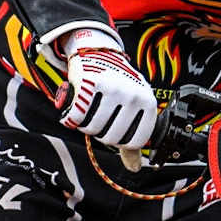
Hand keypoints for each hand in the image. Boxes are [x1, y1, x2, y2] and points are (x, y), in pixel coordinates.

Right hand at [58, 29, 156, 151]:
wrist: (98, 53)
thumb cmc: (117, 85)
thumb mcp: (132, 108)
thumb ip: (131, 136)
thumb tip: (134, 167)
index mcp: (148, 104)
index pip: (134, 143)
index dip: (119, 141)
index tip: (113, 130)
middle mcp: (134, 96)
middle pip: (111, 138)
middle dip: (100, 133)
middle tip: (98, 117)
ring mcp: (114, 89)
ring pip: (93, 129)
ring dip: (85, 125)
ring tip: (88, 110)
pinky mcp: (92, 83)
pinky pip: (76, 117)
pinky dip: (71, 117)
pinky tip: (76, 106)